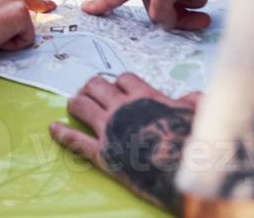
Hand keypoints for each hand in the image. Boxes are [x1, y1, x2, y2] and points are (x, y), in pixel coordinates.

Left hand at [50, 73, 200, 212]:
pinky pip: (76, 141)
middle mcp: (123, 108)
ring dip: (76, 102)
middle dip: (92, 87)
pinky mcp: (103, 154)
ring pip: (82, 105)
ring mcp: (110, 129)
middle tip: (90, 91)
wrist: (186, 173)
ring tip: (73, 103)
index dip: (119, 83)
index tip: (119, 87)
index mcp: (145, 97)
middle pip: (97, 86)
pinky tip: (52, 128)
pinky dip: (62, 134)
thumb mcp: (201, 115)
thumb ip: (193, 101)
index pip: (123, 79)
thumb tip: (191, 96)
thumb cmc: (196, 143)